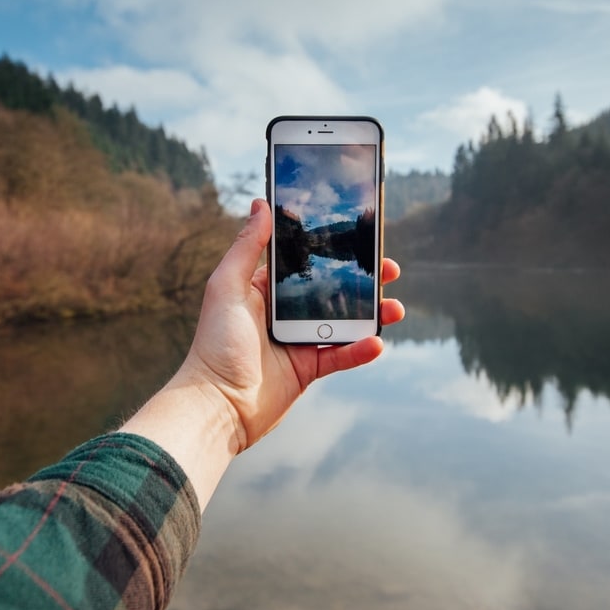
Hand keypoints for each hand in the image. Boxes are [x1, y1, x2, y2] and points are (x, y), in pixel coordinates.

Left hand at [173, 198, 403, 450]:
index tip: (357, 234)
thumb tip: (261, 205)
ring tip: (394, 308)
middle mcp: (284, 312)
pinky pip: (341, 356)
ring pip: (344, 321)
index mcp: (264, 289)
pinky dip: (361, 350)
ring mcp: (298, 341)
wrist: (217, 404)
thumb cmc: (215, 344)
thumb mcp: (227, 286)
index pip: (305, 260)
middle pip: (332, 288)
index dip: (331, 248)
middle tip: (389, 269)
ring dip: (372, 314)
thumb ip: (247, 246)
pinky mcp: (308, 369)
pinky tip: (377, 342)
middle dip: (363, 279)